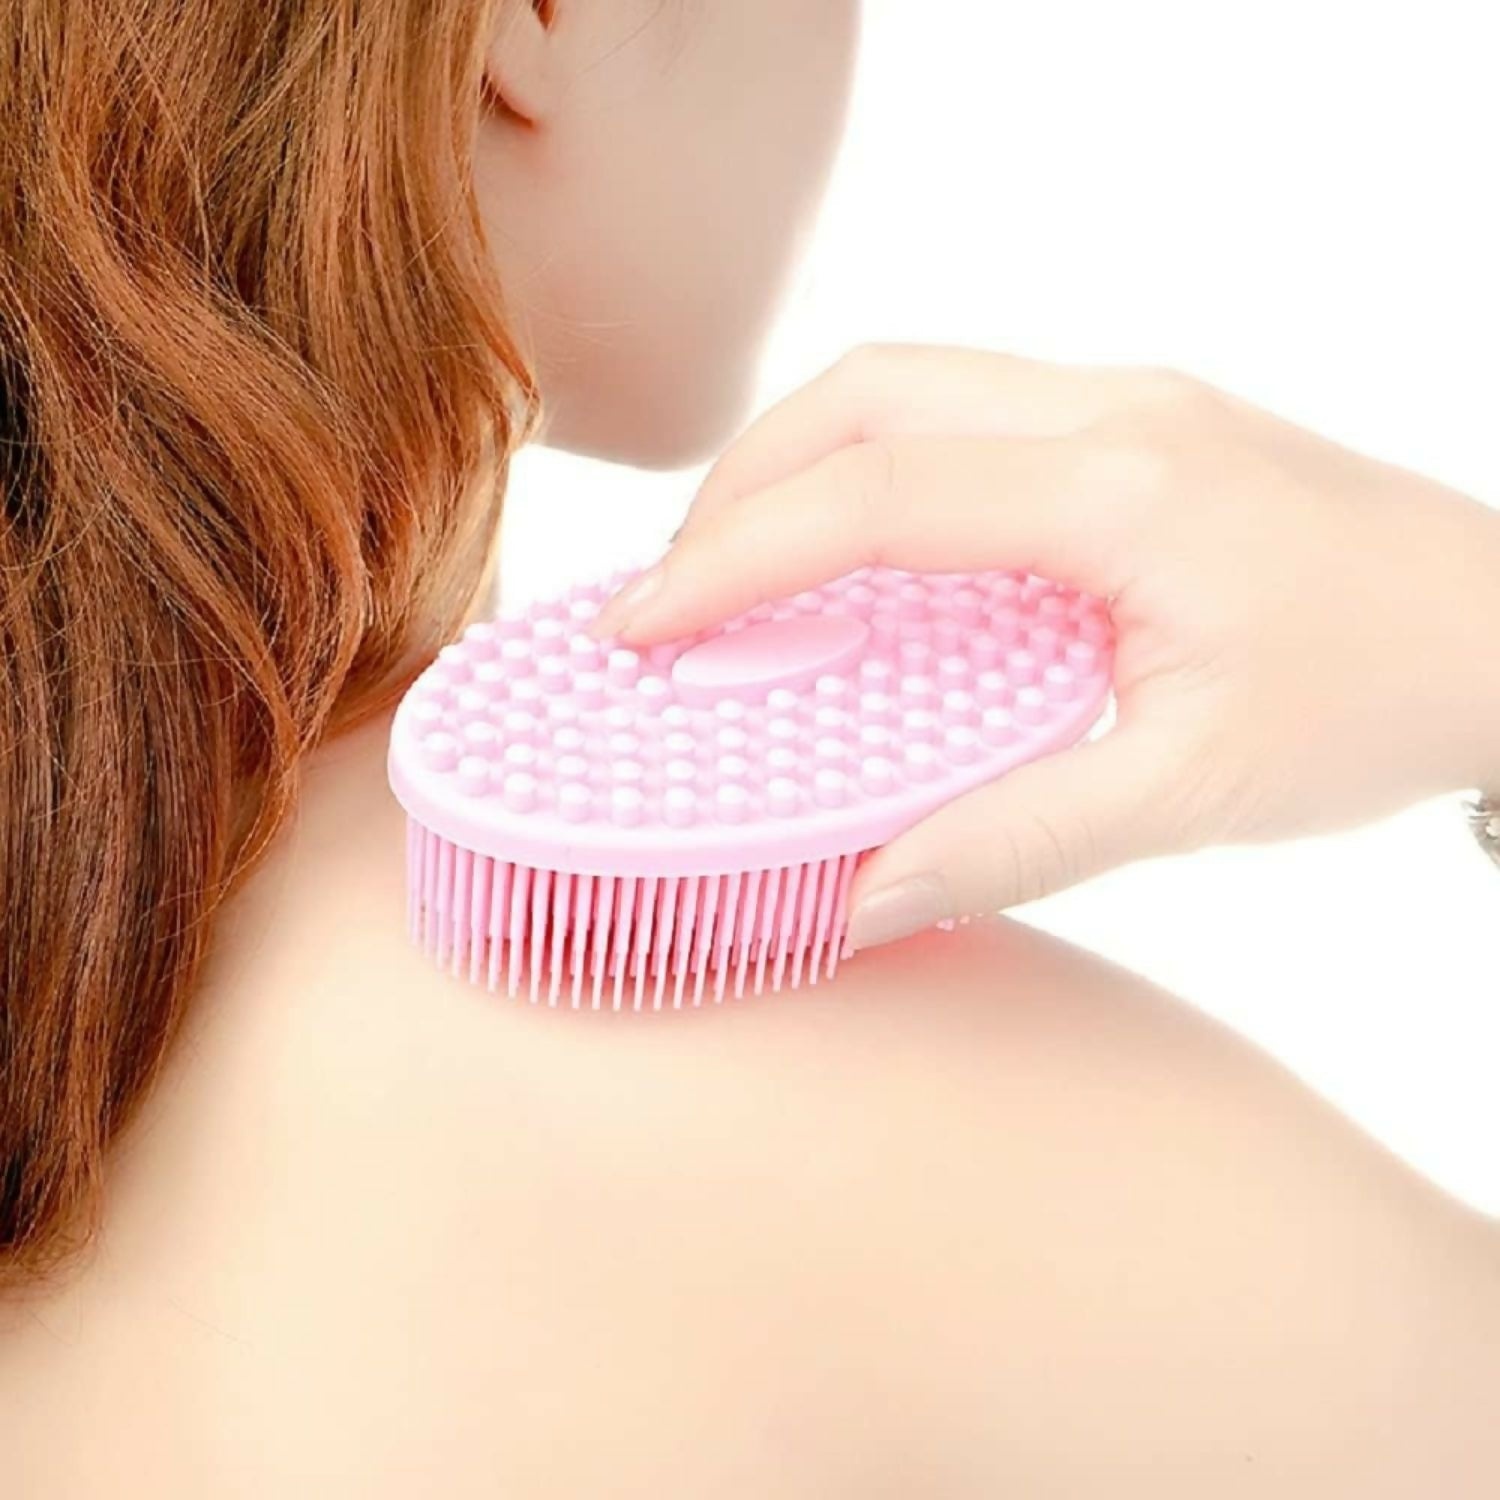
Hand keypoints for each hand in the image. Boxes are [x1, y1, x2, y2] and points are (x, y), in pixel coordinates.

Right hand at [588, 344, 1499, 950]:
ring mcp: (1125, 400)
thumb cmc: (1378, 697)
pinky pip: (961, 411)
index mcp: (1121, 492)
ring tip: (739, 568)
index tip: (639, 628)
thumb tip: (861, 891)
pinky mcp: (1132, 422)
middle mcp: (1113, 412)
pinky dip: (871, 468)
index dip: (733, 562)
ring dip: (800, 463)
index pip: (875, 498)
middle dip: (740, 484)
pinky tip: (857, 552)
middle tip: (674, 595)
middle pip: (865, 393)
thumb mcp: (1194, 792)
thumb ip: (1017, 839)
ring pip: (907, 382)